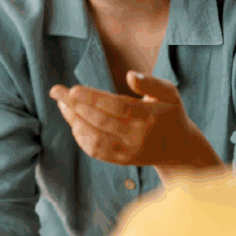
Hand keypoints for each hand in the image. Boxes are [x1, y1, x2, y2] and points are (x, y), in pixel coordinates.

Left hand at [50, 71, 220, 172]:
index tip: (73, 89)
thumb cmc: (170, 114)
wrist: (179, 149)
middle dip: (75, 106)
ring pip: (95, 139)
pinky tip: (73, 121)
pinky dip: (81, 137)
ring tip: (62, 104)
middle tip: (56, 91)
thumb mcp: (169, 93)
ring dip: (74, 122)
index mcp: (149, 117)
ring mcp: (129, 152)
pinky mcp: (122, 160)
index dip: (93, 98)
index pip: (117, 107)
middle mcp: (138, 137)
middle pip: (101, 122)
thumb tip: (130, 75)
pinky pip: (96, 151)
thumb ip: (151, 83)